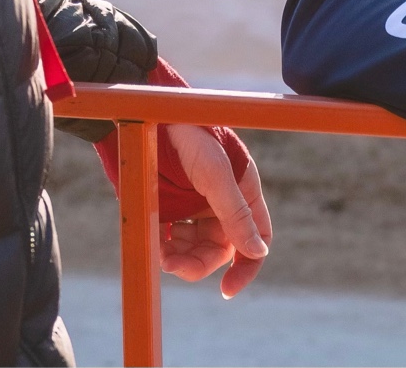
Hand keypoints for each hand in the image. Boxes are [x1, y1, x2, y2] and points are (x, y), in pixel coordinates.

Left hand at [161, 123, 271, 296]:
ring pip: (194, 248)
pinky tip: (156, 245)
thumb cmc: (188, 135)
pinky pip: (170, 239)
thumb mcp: (215, 174)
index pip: (256, 236)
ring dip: (180, 257)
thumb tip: (258, 252)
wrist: (146, 116)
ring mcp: (193, 205)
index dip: (247, 264)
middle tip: (175, 265)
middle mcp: (220, 201)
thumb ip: (235, 213)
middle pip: (220, 249)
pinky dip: (165, 248)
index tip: (228, 289)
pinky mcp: (168, 206)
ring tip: (162, 253)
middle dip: (200, 262)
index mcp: (242, 190)